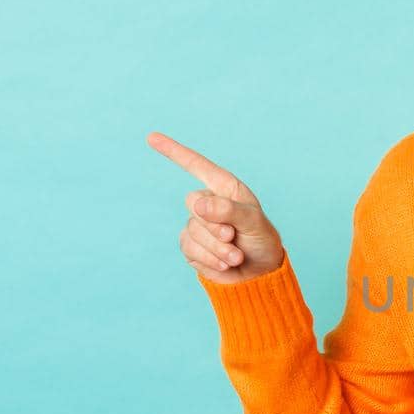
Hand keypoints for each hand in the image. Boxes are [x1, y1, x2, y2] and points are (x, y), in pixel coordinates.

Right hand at [147, 131, 285, 284]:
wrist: (260, 275)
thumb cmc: (262, 242)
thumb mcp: (254, 223)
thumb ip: (229, 210)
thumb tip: (196, 204)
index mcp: (226, 188)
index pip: (196, 165)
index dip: (174, 151)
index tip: (151, 137)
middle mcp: (209, 203)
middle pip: (194, 205)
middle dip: (216, 226)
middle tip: (235, 238)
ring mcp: (198, 225)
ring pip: (192, 231)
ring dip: (217, 248)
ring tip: (236, 255)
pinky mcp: (192, 247)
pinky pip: (189, 249)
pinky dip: (210, 259)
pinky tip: (226, 264)